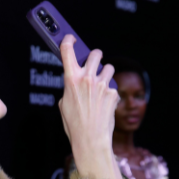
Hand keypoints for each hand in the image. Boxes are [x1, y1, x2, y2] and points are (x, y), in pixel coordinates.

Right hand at [59, 35, 125, 178]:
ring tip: (99, 88)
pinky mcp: (114, 93)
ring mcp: (102, 84)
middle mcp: (87, 78)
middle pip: (95, 53)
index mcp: (71, 79)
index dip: (68, 41)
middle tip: (92, 63)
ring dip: (104, 74)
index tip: (70, 38)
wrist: (90, 139)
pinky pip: (113, 85)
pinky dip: (109, 91)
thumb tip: (76, 82)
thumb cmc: (74, 124)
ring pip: (107, 68)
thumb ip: (70, 88)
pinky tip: (103, 103)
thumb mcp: (64, 104)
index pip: (67, 51)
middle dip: (94, 56)